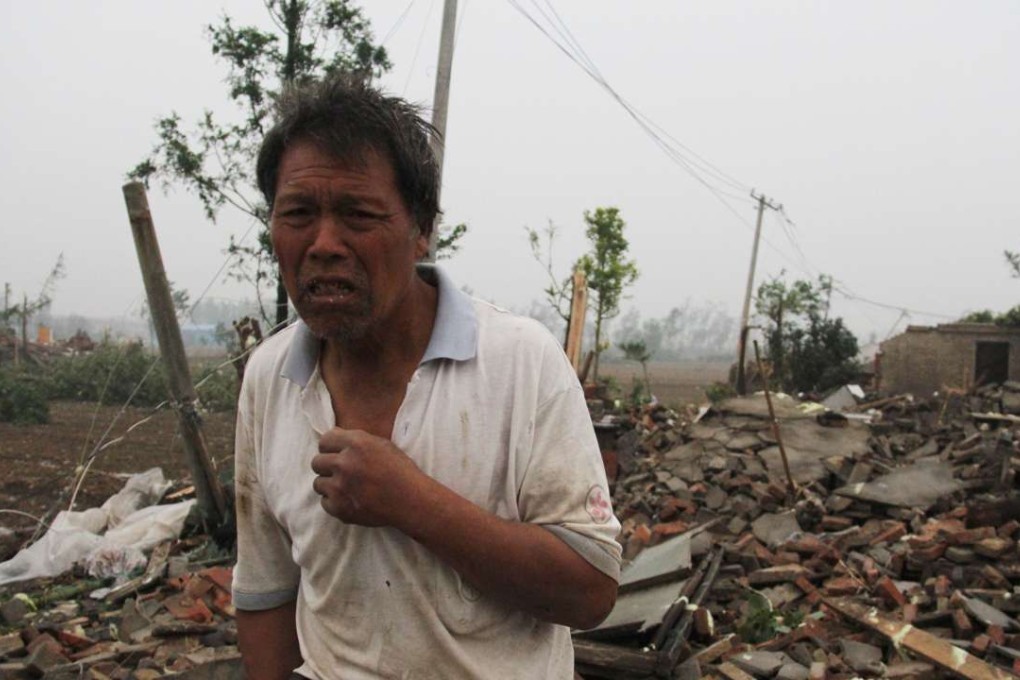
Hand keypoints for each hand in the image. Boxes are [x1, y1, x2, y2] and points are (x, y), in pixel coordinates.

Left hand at [310, 428, 424, 526]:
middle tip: (341, 473)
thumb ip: (355, 440)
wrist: (412, 501)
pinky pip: (325, 503)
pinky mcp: (340, 508)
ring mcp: (340, 487)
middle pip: (316, 462)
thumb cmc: (400, 471)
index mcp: (356, 443)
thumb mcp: (382, 445)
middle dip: (327, 467)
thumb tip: (333, 435)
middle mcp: (344, 463)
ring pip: (318, 484)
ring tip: (347, 488)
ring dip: (330, 485)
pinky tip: (350, 500)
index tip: (336, 454)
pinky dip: (335, 502)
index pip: (324, 441)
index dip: (330, 448)